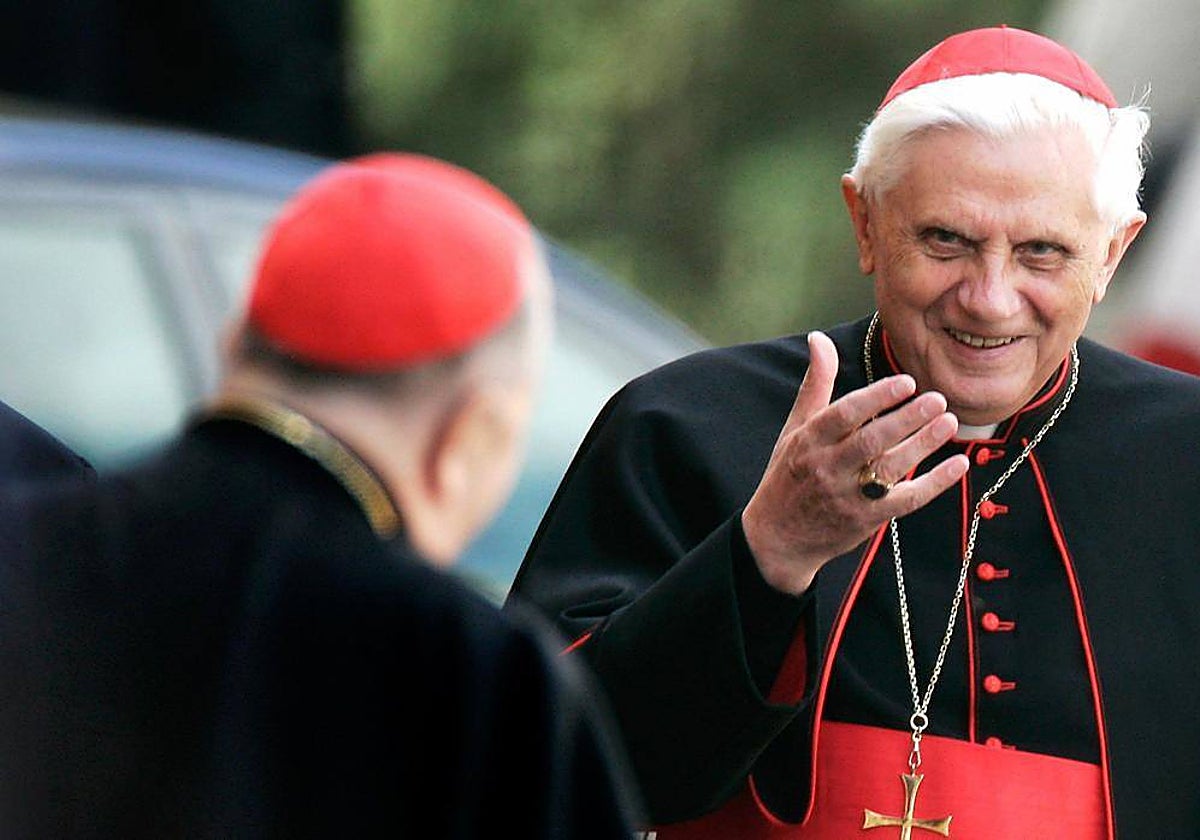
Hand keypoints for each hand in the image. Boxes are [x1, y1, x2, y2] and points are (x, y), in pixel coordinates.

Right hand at [741, 330, 969, 594]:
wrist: (779, 537)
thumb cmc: (790, 473)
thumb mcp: (796, 428)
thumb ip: (815, 384)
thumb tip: (818, 338)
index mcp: (809, 441)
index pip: (844, 415)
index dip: (876, 397)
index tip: (907, 382)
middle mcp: (827, 468)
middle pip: (870, 441)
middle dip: (906, 419)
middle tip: (938, 399)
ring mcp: (847, 496)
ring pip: (890, 468)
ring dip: (923, 445)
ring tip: (949, 422)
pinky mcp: (867, 520)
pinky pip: (906, 500)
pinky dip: (935, 483)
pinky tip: (959, 463)